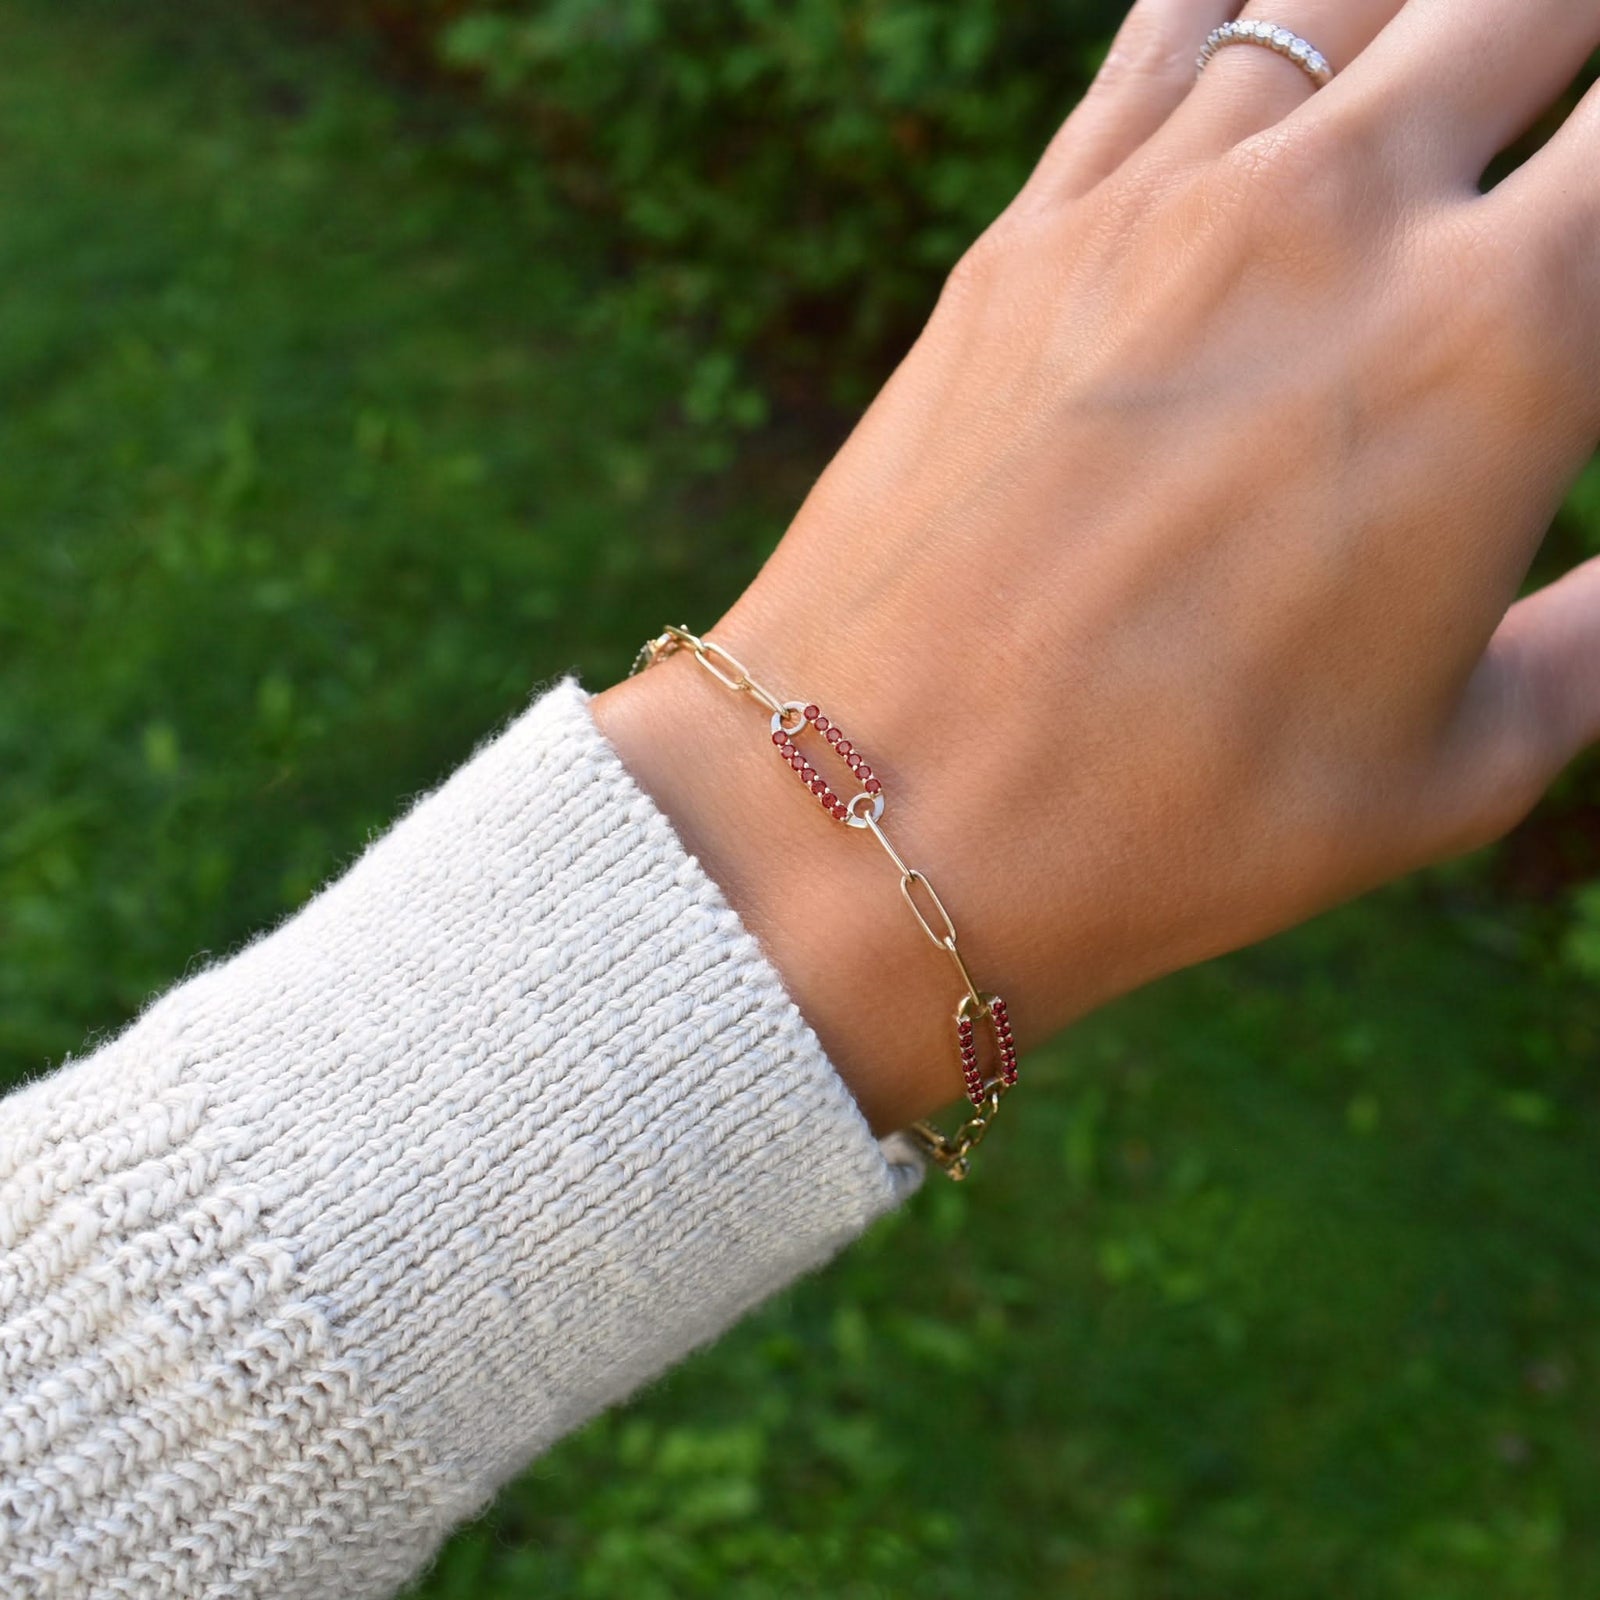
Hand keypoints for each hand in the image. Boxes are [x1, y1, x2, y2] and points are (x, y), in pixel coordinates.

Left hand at [594, 0, 1599, 1134]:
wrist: (882, 809)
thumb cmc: (1176, 826)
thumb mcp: (1454, 769)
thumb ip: (1597, 640)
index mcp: (1500, 345)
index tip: (1591, 249)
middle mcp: (1340, 219)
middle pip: (1523, 6)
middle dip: (1560, 55)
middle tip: (1543, 136)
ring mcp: (1164, 205)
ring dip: (1421, 20)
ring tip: (1437, 75)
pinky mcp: (1032, 230)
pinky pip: (1168, 37)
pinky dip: (1246, 18)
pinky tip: (1267, 40)